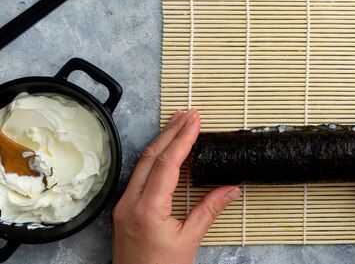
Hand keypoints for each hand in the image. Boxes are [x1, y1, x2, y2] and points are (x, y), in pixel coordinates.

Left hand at [112, 109, 240, 263]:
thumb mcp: (189, 241)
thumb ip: (209, 210)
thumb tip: (230, 189)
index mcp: (147, 210)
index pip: (167, 164)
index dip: (183, 139)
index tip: (195, 121)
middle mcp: (130, 203)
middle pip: (151, 156)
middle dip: (171, 131)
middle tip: (189, 113)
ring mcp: (124, 205)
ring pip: (142, 163)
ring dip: (162, 140)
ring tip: (178, 123)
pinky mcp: (124, 210)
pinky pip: (139, 174)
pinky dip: (155, 157)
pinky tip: (165, 150)